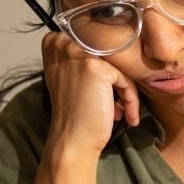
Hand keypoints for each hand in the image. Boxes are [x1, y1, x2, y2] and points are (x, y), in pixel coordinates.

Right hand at [41, 32, 140, 152]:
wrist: (71, 139)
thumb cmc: (73, 113)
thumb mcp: (67, 76)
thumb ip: (79, 56)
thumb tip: (109, 48)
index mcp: (53, 43)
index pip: (93, 46)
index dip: (104, 69)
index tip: (106, 91)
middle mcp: (63, 44)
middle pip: (107, 55)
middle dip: (117, 81)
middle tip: (118, 103)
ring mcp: (78, 55)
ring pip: (117, 67)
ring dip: (126, 92)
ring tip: (123, 111)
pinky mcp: (95, 68)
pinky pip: (124, 79)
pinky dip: (130, 100)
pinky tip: (127, 116)